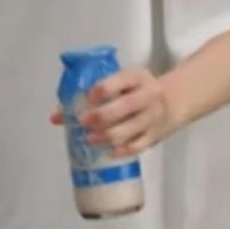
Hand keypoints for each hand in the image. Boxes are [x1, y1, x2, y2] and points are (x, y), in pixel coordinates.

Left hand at [49, 67, 176, 158]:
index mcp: (136, 77)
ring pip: (130, 130)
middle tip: (83, 122)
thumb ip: (87, 97)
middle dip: (101, 116)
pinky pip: (137, 146)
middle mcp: (147, 95)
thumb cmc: (136, 91)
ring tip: (90, 139)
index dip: (102, 89)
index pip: (120, 80)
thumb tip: (54, 117)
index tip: (88, 97)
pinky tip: (107, 151)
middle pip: (126, 106)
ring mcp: (152, 116)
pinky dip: (121, 150)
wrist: (175, 100)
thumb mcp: (120, 84)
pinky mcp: (154, 135)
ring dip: (107, 136)